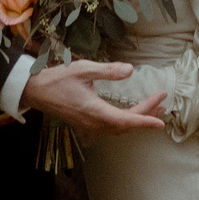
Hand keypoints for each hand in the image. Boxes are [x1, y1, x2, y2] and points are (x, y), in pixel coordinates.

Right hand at [21, 60, 165, 136]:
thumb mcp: (83, 70)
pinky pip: (111, 129)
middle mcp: (94, 123)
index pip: (126, 120)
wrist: (36, 92)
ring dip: (137, 120)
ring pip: (119, 129)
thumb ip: (107, 71)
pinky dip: (125, 123)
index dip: (145, 121)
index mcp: (95, 111)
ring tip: (153, 109)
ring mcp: (89, 126)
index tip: (162, 122)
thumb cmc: (57, 79)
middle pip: (126, 125)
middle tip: (162, 103)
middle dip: (146, 116)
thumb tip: (130, 70)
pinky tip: (130, 116)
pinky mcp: (86, 125)